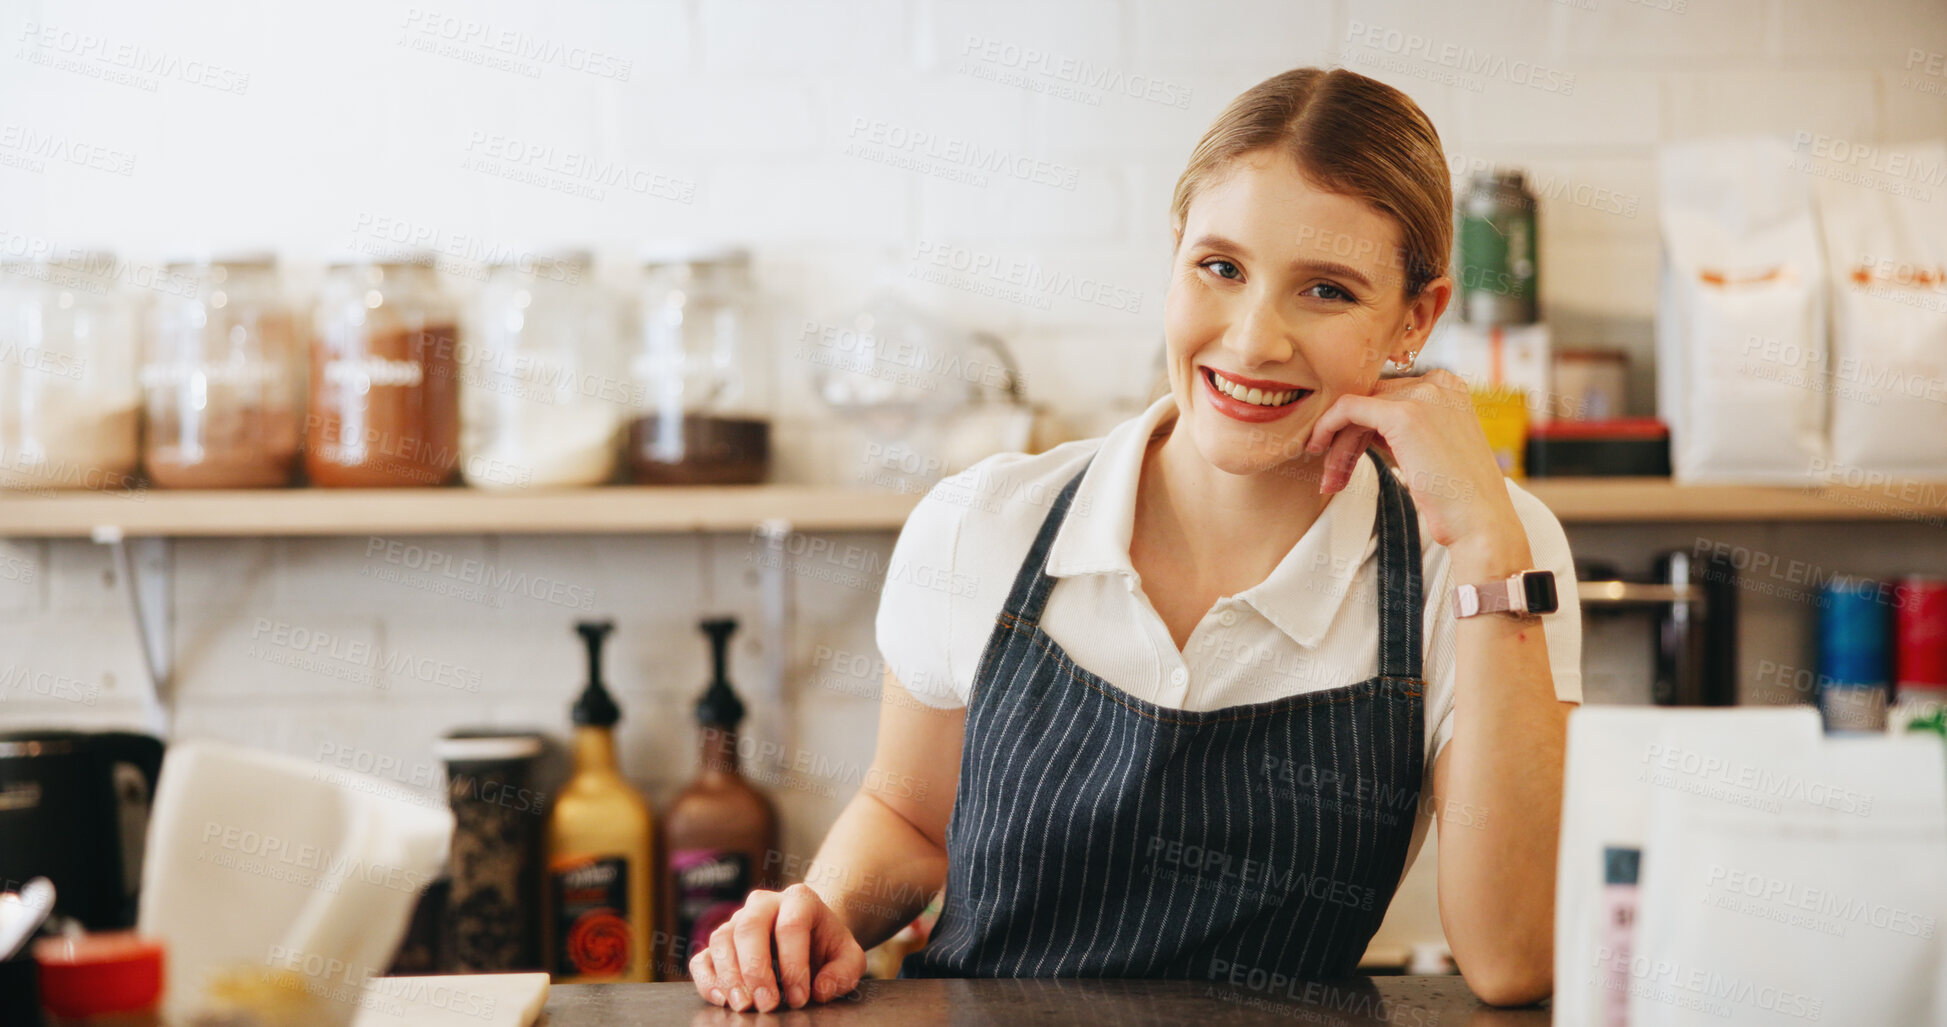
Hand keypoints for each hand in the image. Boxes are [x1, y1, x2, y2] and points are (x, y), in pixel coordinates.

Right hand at [689, 883, 866, 1011]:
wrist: (809, 937)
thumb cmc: (827, 947)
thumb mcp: (849, 957)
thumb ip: (844, 972)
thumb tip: (821, 989)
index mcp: (799, 900)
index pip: (791, 926)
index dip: (794, 964)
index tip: (800, 998)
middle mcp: (763, 904)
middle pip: (749, 927)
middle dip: (756, 970)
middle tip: (767, 1004)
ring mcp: (737, 920)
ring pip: (721, 940)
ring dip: (730, 976)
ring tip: (744, 1005)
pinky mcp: (720, 943)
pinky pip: (702, 958)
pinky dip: (707, 979)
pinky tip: (722, 999)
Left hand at [1302, 369, 1520, 551]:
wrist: (1480, 523)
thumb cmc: (1455, 496)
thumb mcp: (1427, 448)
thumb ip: (1397, 429)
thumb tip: (1354, 426)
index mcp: (1448, 386)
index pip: (1387, 396)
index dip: (1361, 427)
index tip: (1345, 457)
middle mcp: (1438, 382)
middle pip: (1370, 401)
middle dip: (1346, 439)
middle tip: (1333, 476)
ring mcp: (1423, 395)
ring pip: (1356, 409)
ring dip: (1338, 447)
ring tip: (1332, 482)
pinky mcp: (1404, 415)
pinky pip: (1348, 409)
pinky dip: (1327, 427)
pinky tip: (1319, 449)